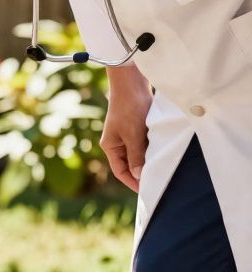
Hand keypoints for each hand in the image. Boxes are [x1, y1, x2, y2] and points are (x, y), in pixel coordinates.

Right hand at [100, 66, 152, 192]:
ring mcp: (126, 134)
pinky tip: (160, 151)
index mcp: (110, 146)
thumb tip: (139, 175)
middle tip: (157, 181)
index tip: (146, 190)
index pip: (120, 171)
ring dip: (147, 160)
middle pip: (129, 164)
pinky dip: (151, 148)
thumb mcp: (133, 134)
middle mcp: (116, 142)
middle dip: (141, 173)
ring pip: (137, 154)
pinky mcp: (136, 126)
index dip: (132, 182)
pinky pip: (143, 143)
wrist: (131, 82)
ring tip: (160, 167)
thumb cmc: (129, 107)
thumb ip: (136, 156)